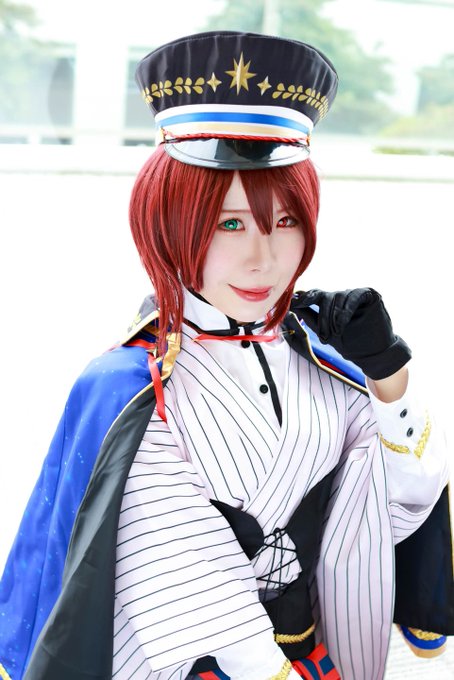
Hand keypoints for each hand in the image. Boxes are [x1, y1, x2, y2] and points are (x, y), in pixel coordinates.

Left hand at [294, 288, 410, 379]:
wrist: (375, 354)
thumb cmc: (351, 345)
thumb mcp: (326, 332)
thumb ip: (311, 318)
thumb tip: (293, 305)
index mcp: (333, 304)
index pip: (316, 296)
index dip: (305, 298)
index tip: (294, 301)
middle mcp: (344, 297)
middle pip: (324, 296)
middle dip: (320, 312)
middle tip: (320, 329)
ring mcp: (356, 294)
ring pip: (337, 297)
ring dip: (333, 317)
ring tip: (335, 333)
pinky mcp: (369, 294)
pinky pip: (353, 297)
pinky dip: (345, 312)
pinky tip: (341, 325)